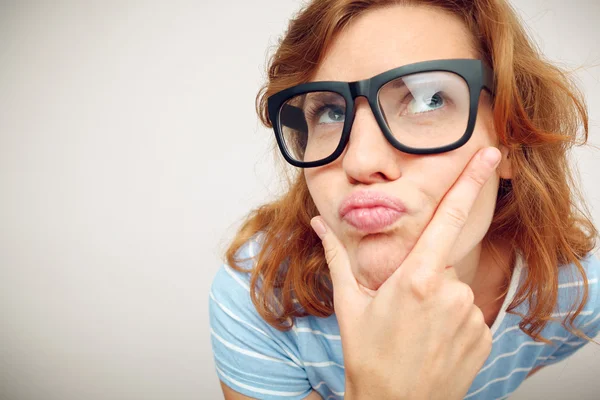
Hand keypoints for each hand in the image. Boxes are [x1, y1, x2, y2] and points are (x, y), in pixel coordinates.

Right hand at [310, 147, 500, 399]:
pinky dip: (453, 322)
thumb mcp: (349, 303)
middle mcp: (451, 292)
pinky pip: (469, 315)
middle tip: (402, 309)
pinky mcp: (485, 337)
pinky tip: (434, 342)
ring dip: (438, 301)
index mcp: (417, 277)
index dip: (471, 181)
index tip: (490, 155)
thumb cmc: (369, 356)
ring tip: (416, 330)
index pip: (449, 217)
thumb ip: (337, 256)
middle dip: (422, 276)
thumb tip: (318, 223)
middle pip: (441, 264)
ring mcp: (472, 316)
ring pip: (456, 290)